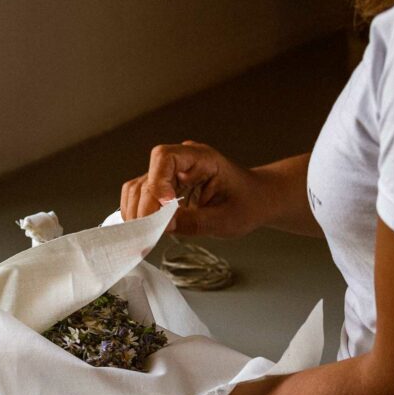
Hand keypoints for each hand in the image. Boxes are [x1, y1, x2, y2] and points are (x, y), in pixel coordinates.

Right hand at [120, 141, 267, 237]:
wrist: (256, 200)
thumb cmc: (248, 204)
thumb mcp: (227, 219)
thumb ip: (195, 222)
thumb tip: (164, 226)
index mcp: (202, 158)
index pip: (164, 157)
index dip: (158, 182)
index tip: (165, 206)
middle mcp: (182, 162)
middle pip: (147, 178)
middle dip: (145, 208)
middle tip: (150, 235)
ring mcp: (171, 174)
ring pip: (138, 188)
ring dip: (137, 213)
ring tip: (146, 237)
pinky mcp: (164, 188)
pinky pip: (140, 197)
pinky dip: (139, 215)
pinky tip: (147, 231)